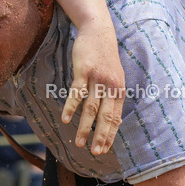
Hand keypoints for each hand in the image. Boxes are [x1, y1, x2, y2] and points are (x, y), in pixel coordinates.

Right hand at [62, 23, 124, 154]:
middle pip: (105, 116)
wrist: (99, 32)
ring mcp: (97, 79)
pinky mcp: (84, 71)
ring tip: (79, 142)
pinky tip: (65, 119)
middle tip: (95, 153)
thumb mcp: (115, 78)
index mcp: (119, 90)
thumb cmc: (106, 58)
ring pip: (91, 108)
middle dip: (100, 136)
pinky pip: (77, 93)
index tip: (104, 150)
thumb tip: (115, 123)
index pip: (115, 118)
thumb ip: (114, 99)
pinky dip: (71, 107)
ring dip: (85, 127)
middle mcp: (111, 86)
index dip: (109, 135)